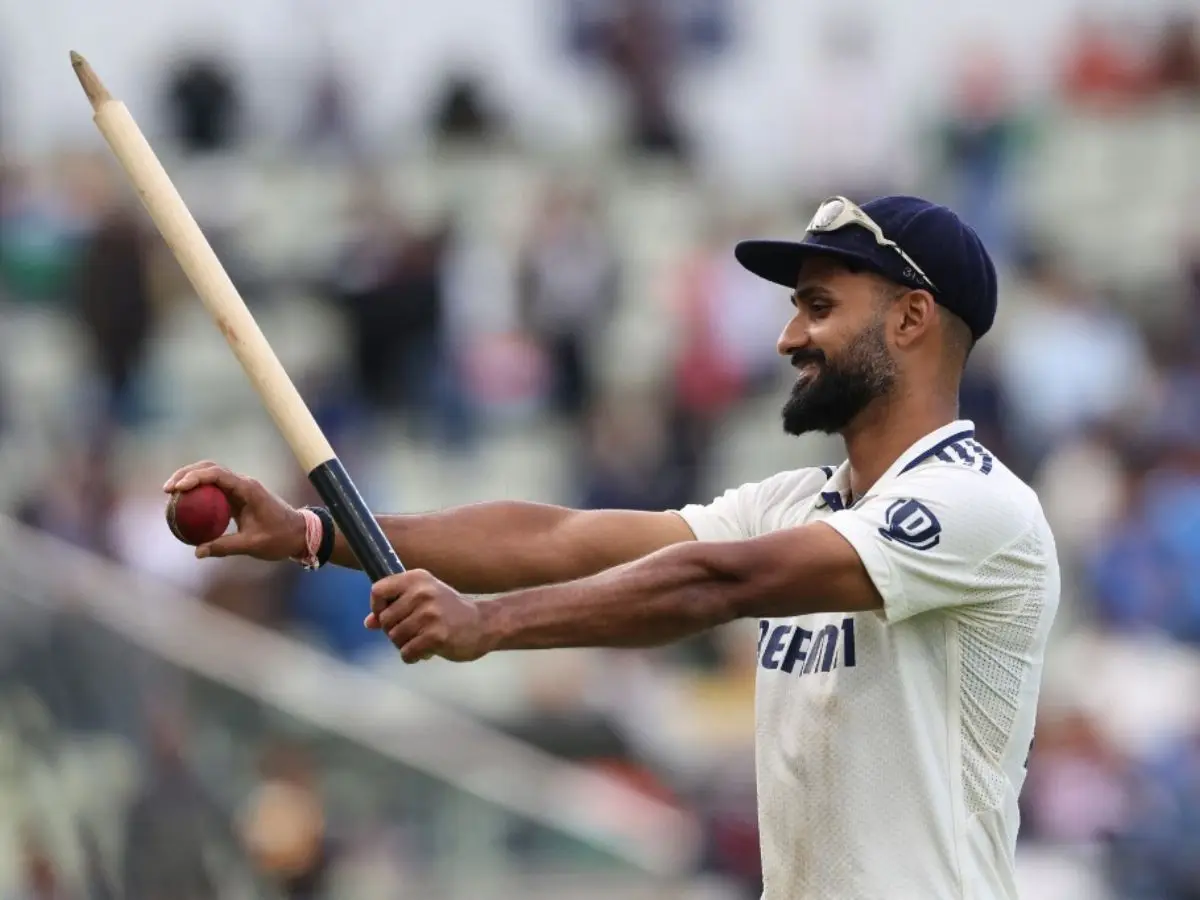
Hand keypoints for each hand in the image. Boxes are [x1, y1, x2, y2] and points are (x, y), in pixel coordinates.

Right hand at [163, 461, 307, 560]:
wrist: (299, 533)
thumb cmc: (280, 538)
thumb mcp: (252, 544)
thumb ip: (225, 546)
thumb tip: (197, 551)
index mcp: (247, 489)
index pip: (216, 475)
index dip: (194, 478)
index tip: (177, 489)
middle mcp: (243, 483)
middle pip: (209, 468)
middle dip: (186, 474)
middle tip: (167, 490)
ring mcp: (240, 488)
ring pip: (211, 476)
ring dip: (191, 479)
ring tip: (170, 493)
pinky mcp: (238, 496)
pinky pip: (215, 489)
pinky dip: (199, 492)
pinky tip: (185, 505)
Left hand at [365, 570, 492, 663]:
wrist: (483, 624)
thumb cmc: (449, 611)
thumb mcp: (423, 600)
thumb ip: (394, 607)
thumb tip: (368, 623)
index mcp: (417, 578)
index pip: (378, 590)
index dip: (377, 608)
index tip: (388, 616)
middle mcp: (422, 593)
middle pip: (385, 620)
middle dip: (394, 631)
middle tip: (413, 633)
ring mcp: (430, 614)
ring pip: (394, 638)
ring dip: (404, 645)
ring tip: (421, 641)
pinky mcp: (436, 635)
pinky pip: (407, 652)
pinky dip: (412, 657)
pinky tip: (426, 651)